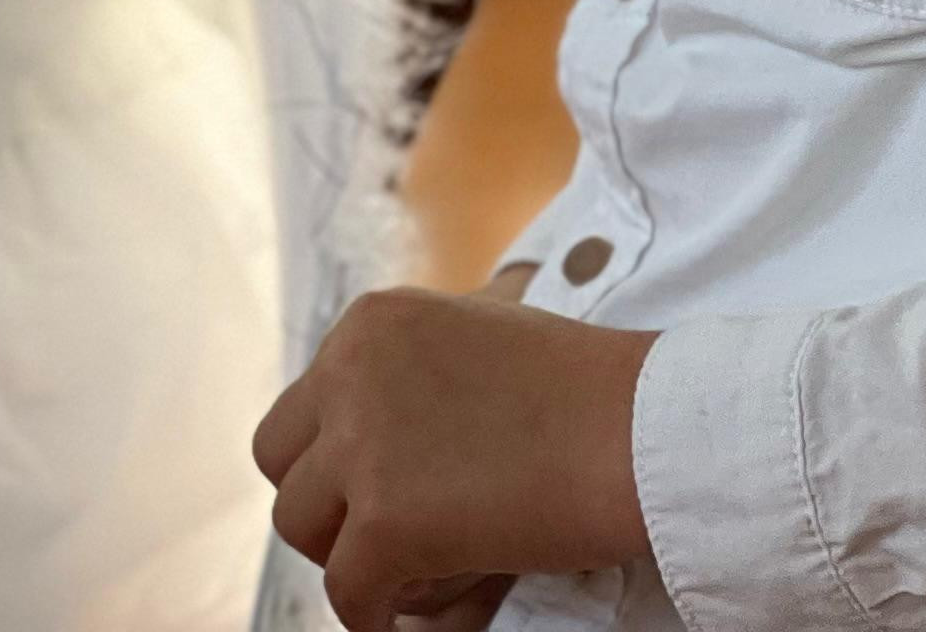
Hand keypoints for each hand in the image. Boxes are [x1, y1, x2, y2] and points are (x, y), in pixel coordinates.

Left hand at [252, 282, 655, 631]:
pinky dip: (371, 615)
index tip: (378, 493)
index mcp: (369, 324)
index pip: (306, 404)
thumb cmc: (588, 393)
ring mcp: (362, 444)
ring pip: (300, 525)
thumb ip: (413, 372)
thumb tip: (378, 441)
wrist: (645, 429)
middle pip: (280, 460)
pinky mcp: (386, 520)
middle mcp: (349, 371)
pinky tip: (403, 619)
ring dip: (348, 556)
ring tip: (408, 574)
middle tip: (381, 537)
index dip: (337, 459)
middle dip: (324, 504)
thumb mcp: (477, 337)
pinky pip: (346, 590)